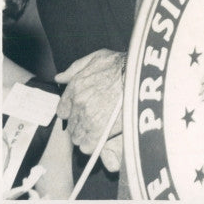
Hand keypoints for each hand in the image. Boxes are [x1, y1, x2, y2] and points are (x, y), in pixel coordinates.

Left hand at [55, 49, 124, 171]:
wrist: (143, 76)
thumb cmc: (123, 65)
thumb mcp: (99, 57)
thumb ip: (76, 67)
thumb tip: (59, 78)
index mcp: (75, 87)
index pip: (63, 110)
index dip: (73, 112)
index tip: (82, 111)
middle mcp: (79, 104)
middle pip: (71, 125)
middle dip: (80, 123)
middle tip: (95, 119)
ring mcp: (88, 119)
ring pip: (78, 137)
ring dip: (86, 135)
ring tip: (100, 129)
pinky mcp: (99, 133)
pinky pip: (87, 146)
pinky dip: (93, 144)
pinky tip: (102, 137)